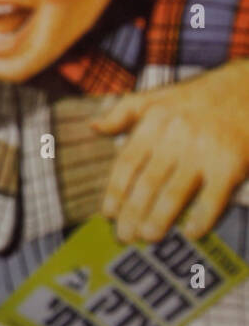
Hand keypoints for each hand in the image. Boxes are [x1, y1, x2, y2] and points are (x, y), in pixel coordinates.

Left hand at [91, 60, 248, 242]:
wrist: (248, 88)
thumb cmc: (198, 97)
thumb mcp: (157, 97)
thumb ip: (123, 111)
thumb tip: (93, 127)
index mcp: (154, 123)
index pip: (127, 163)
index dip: (115, 190)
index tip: (108, 213)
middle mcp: (176, 137)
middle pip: (147, 182)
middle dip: (132, 212)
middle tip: (124, 236)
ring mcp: (204, 151)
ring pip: (175, 192)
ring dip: (159, 219)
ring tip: (147, 237)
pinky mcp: (231, 163)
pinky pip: (213, 197)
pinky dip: (202, 217)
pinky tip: (191, 233)